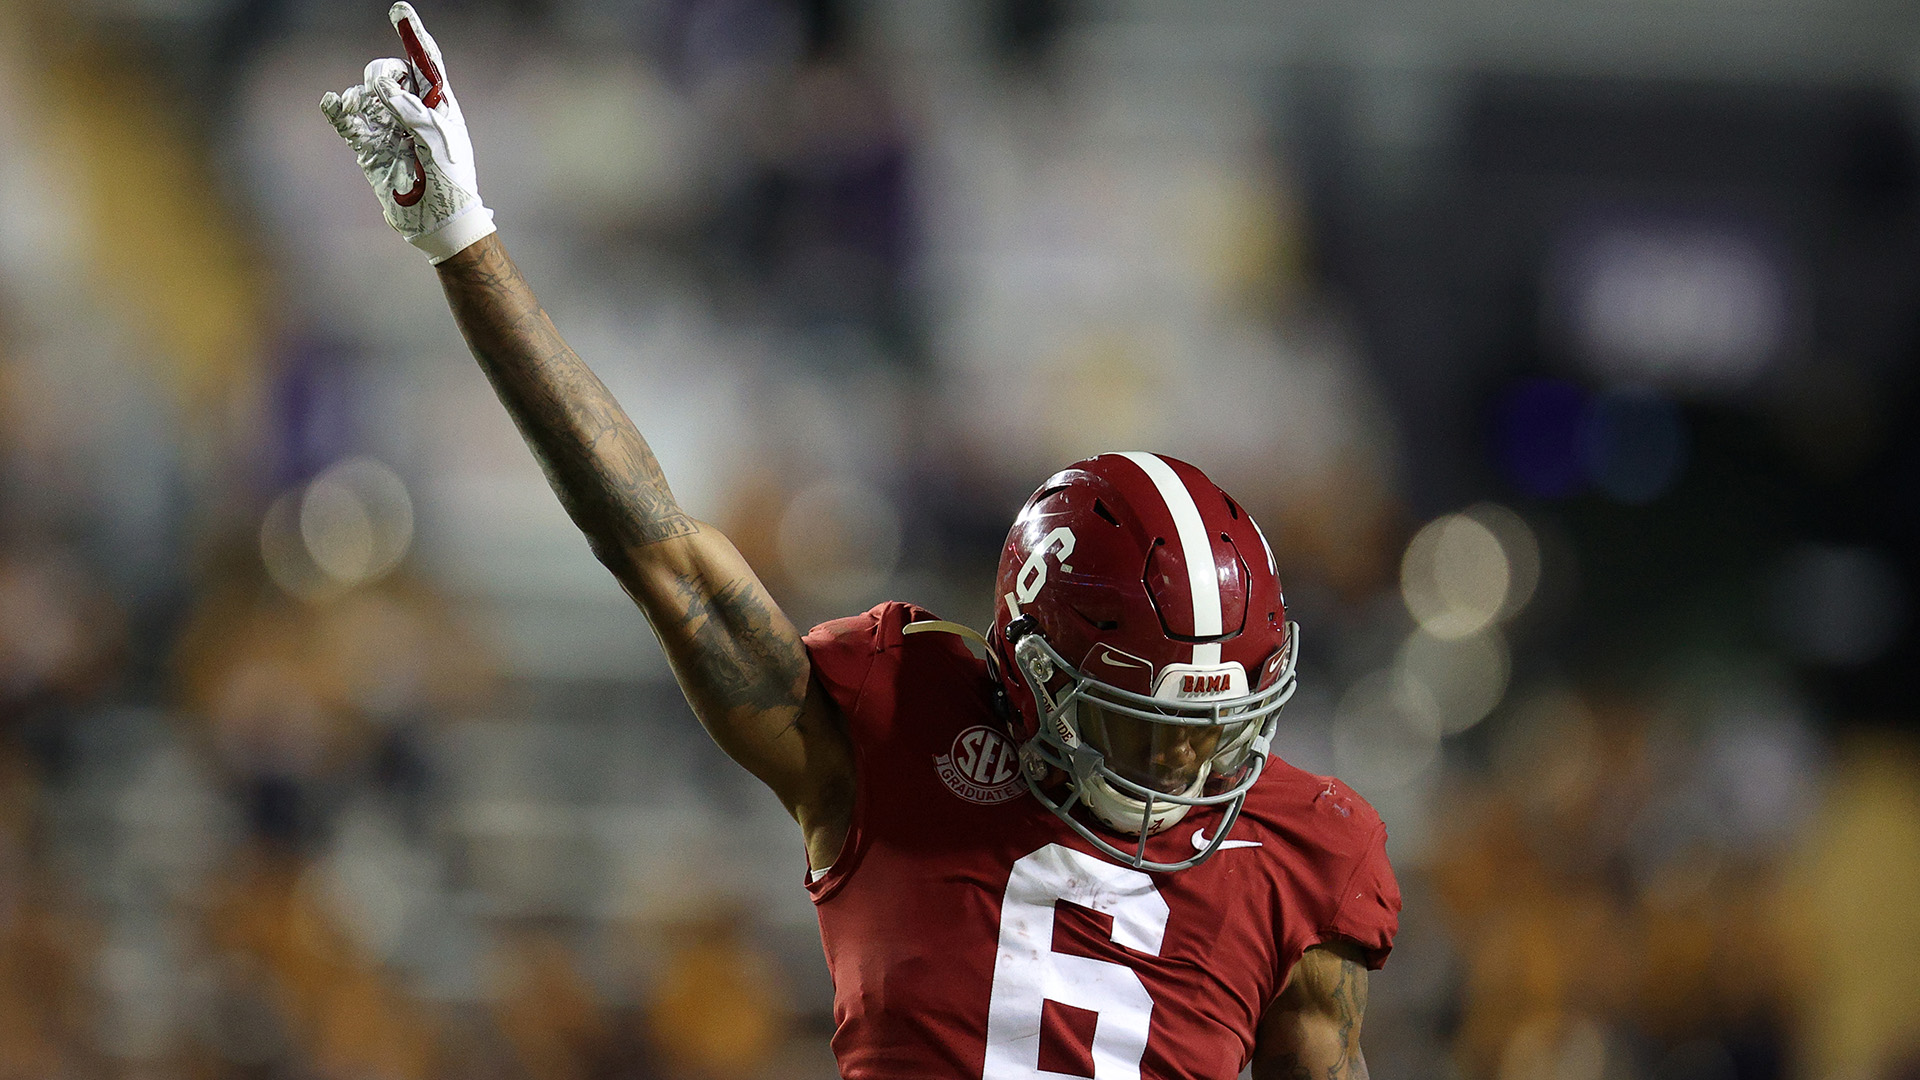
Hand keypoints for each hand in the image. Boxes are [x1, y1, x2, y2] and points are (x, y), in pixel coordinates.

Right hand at [320, 2, 494, 263]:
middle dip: (382, 73)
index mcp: (438, 104)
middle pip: (388, 71)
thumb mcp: (436, 137)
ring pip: (363, 94)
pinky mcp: (368, 146)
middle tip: (384, 90)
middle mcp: (411, 111)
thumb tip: (379, 84)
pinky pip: (346, 119)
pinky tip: (333, 104)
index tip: (399, 10)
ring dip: (362, 100)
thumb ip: (408, 106)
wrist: (437, 221)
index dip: (413, 34)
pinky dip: (338, 109)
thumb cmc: (449, 180)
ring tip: (369, 121)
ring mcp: (387, 127)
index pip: (426, 60)